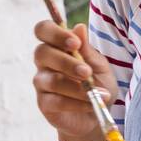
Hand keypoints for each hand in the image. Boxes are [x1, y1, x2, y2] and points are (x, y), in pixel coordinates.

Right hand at [32, 20, 120, 140]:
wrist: (98, 114)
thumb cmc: (98, 84)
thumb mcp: (99, 65)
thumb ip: (88, 49)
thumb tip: (79, 27)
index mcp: (57, 46)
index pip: (43, 30)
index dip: (55, 33)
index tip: (75, 43)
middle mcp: (45, 62)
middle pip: (41, 53)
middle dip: (65, 61)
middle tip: (86, 71)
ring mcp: (42, 83)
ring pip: (51, 80)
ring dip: (76, 87)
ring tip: (97, 93)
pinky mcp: (44, 104)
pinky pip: (55, 101)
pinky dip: (76, 103)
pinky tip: (91, 104)